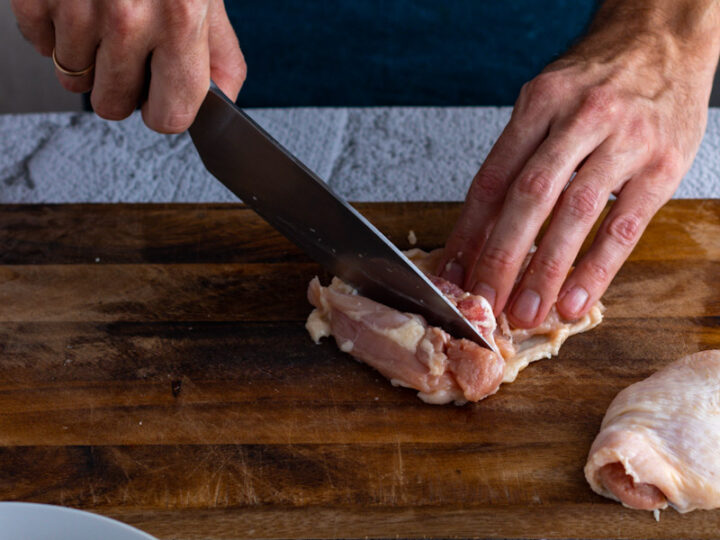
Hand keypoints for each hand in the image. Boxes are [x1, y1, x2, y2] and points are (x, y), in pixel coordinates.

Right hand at [11, 0, 245, 132]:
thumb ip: (220, 52)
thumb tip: (225, 102)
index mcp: (180, 18)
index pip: (170, 116)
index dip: (164, 110)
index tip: (161, 98)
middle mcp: (127, 15)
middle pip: (114, 107)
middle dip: (122, 89)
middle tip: (129, 54)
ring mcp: (76, 4)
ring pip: (73, 80)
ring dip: (87, 58)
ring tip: (103, 17)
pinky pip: (39, 47)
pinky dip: (55, 32)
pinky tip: (75, 3)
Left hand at [439, 0, 719, 327]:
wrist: (662, 41)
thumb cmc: (595, 81)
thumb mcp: (545, 102)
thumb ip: (516, 159)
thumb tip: (480, 230)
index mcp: (538, 105)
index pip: (493, 179)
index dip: (468, 231)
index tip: (453, 272)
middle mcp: (578, 120)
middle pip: (529, 198)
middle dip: (501, 258)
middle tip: (483, 303)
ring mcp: (624, 142)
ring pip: (575, 215)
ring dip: (545, 271)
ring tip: (526, 312)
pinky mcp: (661, 166)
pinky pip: (624, 226)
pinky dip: (596, 269)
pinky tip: (575, 300)